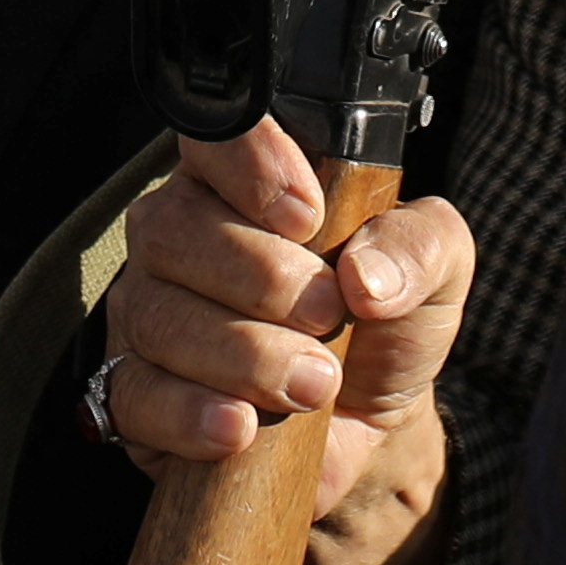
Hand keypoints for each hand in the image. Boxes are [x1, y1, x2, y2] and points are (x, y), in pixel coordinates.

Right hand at [91, 118, 473, 564]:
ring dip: (247, 357)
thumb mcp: (434, 273)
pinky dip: (191, 414)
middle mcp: (177, 232)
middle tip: (329, 319)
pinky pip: (136, 396)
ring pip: (160, 316)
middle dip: (265, 282)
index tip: (309, 219)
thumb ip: (419, 246)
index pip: (213, 136)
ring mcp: (146, 312)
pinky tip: (240, 428)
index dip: (253, 166)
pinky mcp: (131, 394)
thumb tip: (366, 274)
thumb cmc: (386, 326)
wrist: (369, 428)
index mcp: (241, 177)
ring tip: (312, 385)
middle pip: (177, 229)